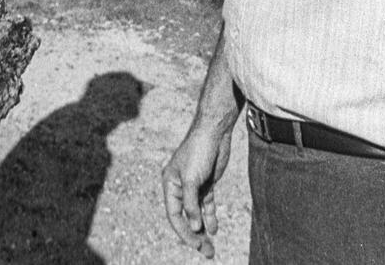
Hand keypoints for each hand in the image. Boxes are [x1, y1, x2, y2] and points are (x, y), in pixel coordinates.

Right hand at [161, 123, 231, 256]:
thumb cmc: (199, 151)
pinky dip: (210, 217)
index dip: (184, 231)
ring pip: (197, 213)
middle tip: (206, 252)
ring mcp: (194, 185)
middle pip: (186, 217)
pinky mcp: (206, 183)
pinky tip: (214, 228)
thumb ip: (192, 203)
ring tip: (211, 248)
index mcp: (170, 184)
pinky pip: (207, 205)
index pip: (174, 215)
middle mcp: (180, 186)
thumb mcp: (192, 179)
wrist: (214, 132)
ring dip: (203, 230)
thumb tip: (195, 227)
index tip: (196, 244)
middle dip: (194, 235)